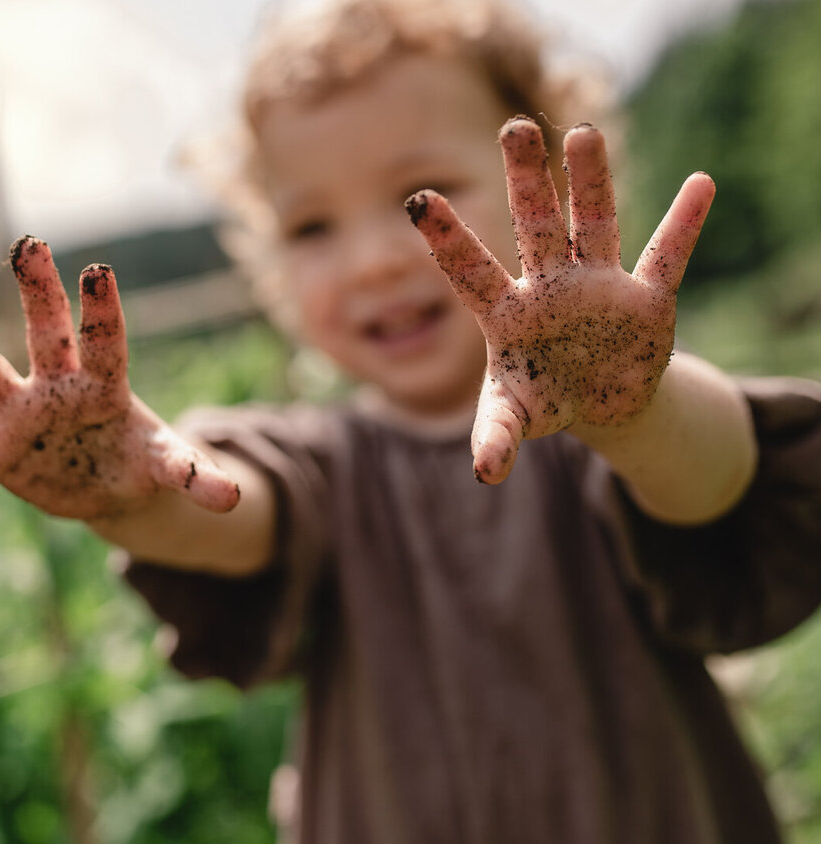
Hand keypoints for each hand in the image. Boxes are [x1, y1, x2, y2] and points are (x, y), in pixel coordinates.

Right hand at [0, 236, 239, 517]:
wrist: (108, 487)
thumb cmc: (141, 462)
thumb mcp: (170, 469)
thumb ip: (196, 477)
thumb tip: (235, 498)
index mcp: (105, 388)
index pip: (106, 343)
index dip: (102, 311)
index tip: (98, 270)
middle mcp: (58, 388)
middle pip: (46, 333)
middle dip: (37, 291)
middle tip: (27, 242)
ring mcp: (22, 414)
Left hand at [407, 118, 713, 483]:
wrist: (598, 401)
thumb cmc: (543, 400)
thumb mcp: (517, 419)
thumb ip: (496, 437)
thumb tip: (484, 472)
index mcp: (506, 313)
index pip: (470, 270)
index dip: (447, 237)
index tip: (418, 198)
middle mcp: (549, 287)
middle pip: (535, 225)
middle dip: (526, 180)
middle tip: (513, 128)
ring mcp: (597, 286)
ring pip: (594, 223)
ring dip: (592, 183)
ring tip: (582, 132)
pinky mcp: (645, 300)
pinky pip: (666, 257)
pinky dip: (684, 226)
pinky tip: (703, 185)